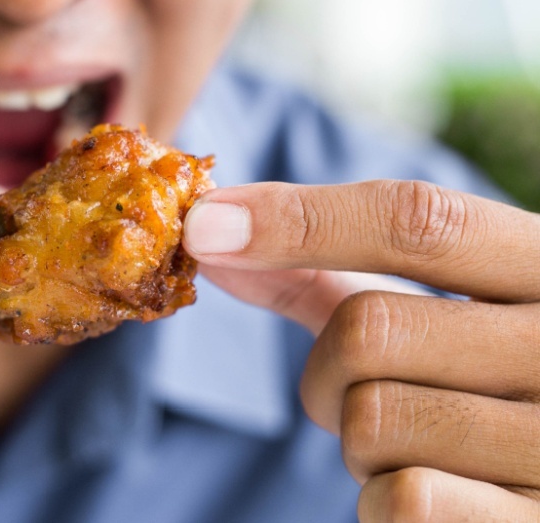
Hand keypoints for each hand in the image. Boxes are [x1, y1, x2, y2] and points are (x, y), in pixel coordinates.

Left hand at [183, 180, 539, 520]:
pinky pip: (404, 499)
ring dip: (358, 440)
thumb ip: (321, 268)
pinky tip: (437, 491)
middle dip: (327, 369)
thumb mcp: (421, 307)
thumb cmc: (471, 379)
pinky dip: (385, 501)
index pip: (417, 219)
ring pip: (372, 419)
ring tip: (415, 443)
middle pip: (368, 329)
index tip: (205, 226)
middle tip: (360, 391)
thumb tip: (209, 229)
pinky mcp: (538, 522)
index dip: (297, 219)